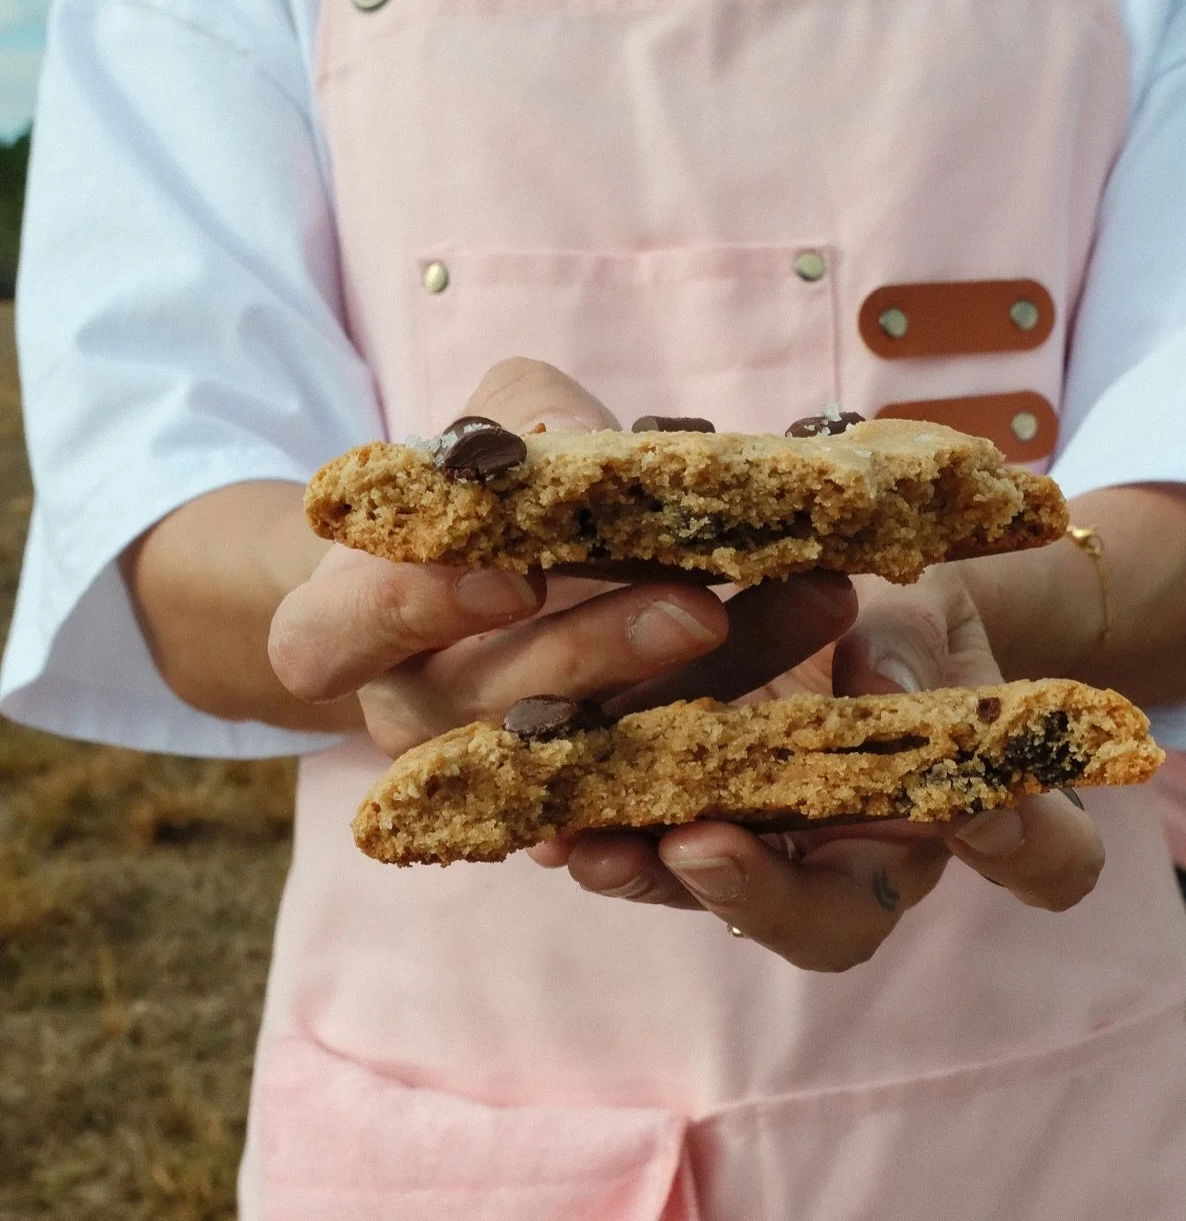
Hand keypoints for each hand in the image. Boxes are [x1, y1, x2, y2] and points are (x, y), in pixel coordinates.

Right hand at [269, 359, 854, 754]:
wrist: (482, 582)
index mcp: (341, 632)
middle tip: (699, 604)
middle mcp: (411, 717)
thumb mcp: (486, 426)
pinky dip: (740, 736)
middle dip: (600, 653)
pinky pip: (660, 786)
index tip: (514, 571)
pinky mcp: (587, 797)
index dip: (413, 612)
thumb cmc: (470, 492)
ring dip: (709, 684)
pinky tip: (820, 674)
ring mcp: (496, 772)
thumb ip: (526, 423)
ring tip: (815, 604)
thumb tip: (590, 442)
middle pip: (490, 705)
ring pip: (595, 752)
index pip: (328, 643)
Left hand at [537, 568, 1105, 971]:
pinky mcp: (674, 822)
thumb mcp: (923, 612)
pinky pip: (631, 837)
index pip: (1033, 857)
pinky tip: (530, 803)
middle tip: (699, 851)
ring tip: (578, 842)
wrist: (839, 606)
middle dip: (757, 890)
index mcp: (958, 815)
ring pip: (708, 885)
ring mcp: (764, 851)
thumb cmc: (902, 619)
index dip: (1022, 846)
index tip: (980, 809)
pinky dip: (584, 819)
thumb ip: (911, 654)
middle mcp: (860, 860)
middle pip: (824, 918)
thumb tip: (875, 685)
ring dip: (639, 869)